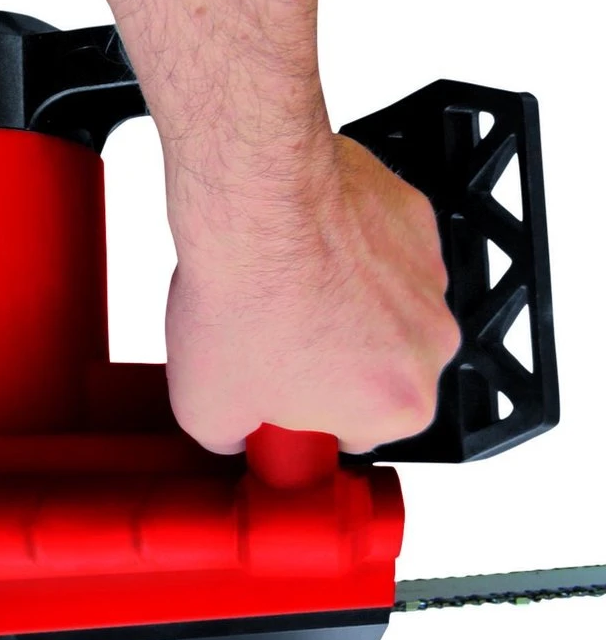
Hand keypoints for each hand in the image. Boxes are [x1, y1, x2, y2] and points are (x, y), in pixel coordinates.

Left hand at [79, 0, 458, 455]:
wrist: (252, 202)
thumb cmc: (242, 299)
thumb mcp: (206, 410)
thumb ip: (234, 438)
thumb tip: (235, 434)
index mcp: (401, 406)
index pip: (355, 434)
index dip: (305, 416)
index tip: (274, 396)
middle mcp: (433, 345)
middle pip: (375, 372)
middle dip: (326, 364)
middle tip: (266, 341)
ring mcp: (430, 277)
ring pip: (381, 311)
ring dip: (338, 307)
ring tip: (276, 291)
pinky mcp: (416, 221)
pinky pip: (382, 254)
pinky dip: (347, 254)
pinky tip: (297, 249)